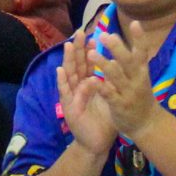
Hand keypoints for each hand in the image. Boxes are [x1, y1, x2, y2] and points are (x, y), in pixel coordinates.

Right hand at [58, 33, 116, 155]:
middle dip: (77, 49)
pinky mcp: (69, 108)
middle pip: (77, 64)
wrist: (97, 143)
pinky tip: (60, 71)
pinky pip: (66, 93)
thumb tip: (115, 65)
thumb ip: (109, 83)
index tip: (94, 35)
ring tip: (67, 45)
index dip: (89, 49)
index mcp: (88, 84)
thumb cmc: (104, 120)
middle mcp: (78, 88)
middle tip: (79, 32)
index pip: (87, 63)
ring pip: (69, 75)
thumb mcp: (109, 98)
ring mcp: (71, 97)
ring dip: (67, 60)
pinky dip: (62, 82)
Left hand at [89, 23, 157, 137]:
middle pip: (128, 61)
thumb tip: (120, 42)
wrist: (146, 124)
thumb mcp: (140, 77)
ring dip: (103, 64)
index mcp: (142, 71)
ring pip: (116, 76)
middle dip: (116, 48)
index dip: (140, 38)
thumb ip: (131, 61)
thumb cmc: (140, 95)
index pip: (142, 52)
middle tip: (105, 35)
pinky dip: (100, 86)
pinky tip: (91, 79)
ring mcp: (128, 92)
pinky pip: (109, 94)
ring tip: (91, 53)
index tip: (135, 23)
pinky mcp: (119, 105)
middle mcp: (137, 80)